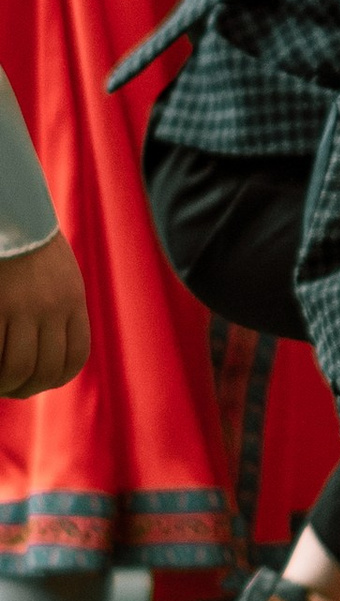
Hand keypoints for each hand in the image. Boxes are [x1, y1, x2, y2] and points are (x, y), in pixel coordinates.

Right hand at [0, 230, 88, 396]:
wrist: (12, 212)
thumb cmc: (26, 240)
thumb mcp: (56, 273)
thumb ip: (56, 307)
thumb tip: (45, 348)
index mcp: (72, 300)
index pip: (73, 358)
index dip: (53, 378)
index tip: (35, 382)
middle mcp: (53, 307)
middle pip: (45, 370)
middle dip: (24, 387)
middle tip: (6, 388)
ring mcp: (23, 306)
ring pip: (18, 367)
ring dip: (3, 382)